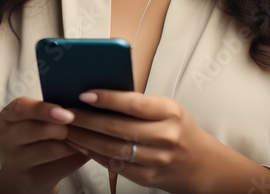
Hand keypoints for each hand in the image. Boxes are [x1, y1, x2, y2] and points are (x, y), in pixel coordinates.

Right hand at [0, 96, 90, 193]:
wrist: (31, 171)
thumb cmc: (39, 138)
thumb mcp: (40, 119)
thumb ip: (56, 109)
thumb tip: (82, 99)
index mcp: (9, 115)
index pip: (21, 108)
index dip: (44, 109)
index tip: (66, 114)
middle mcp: (6, 137)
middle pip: (33, 129)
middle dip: (60, 128)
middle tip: (77, 127)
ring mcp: (15, 159)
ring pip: (48, 148)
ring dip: (70, 143)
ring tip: (82, 138)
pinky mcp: (29, 177)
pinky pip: (57, 165)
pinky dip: (72, 156)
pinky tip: (80, 151)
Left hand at [62, 89, 249, 193]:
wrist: (204, 165)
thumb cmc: (180, 129)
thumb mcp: (168, 109)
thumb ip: (139, 103)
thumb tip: (100, 92)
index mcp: (169, 112)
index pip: (134, 104)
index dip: (107, 98)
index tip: (83, 94)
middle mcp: (165, 136)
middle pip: (118, 127)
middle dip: (86, 119)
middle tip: (65, 111)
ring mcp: (157, 159)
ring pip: (113, 148)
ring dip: (85, 138)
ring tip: (66, 128)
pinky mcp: (149, 178)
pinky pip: (115, 165)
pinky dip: (94, 154)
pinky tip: (80, 145)